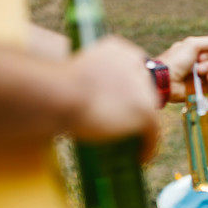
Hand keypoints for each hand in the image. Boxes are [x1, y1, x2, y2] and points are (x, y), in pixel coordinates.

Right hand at [68, 36, 158, 161]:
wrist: (58, 94)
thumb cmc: (53, 90)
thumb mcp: (76, 75)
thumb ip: (91, 82)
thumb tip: (89, 102)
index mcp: (117, 49)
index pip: (135, 67)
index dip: (131, 88)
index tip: (123, 104)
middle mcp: (134, 63)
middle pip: (145, 88)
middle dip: (138, 107)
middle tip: (128, 128)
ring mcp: (142, 87)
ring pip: (150, 111)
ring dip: (144, 129)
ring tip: (135, 146)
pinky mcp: (145, 109)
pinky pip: (153, 132)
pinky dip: (149, 147)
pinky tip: (141, 158)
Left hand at [156, 36, 207, 101]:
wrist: (166, 80)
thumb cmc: (176, 60)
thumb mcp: (192, 44)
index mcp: (191, 53)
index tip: (199, 55)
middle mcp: (194, 65)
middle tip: (197, 67)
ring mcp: (196, 79)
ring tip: (204, 76)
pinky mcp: (197, 90)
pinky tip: (206, 82)